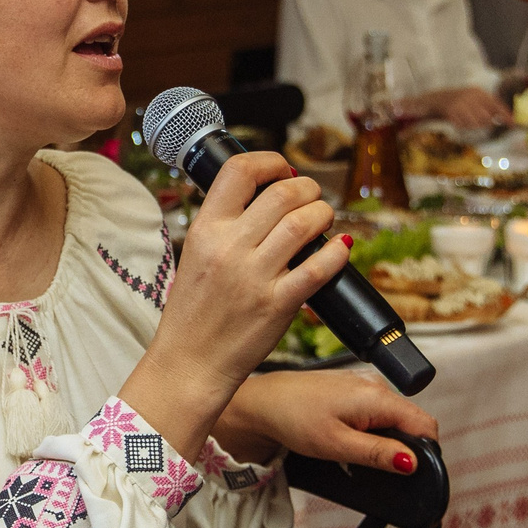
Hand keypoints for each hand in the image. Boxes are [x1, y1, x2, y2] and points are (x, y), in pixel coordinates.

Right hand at [121, 152, 346, 452]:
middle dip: (307, 188)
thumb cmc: (192, 315)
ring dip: (323, 214)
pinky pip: (319, 267)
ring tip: (324, 219)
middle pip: (282, 193)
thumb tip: (263, 201)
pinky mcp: (278, 305)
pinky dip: (336, 252)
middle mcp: (229, 249)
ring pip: (304, 224)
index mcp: (204, 231)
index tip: (283, 170)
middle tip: (312, 196)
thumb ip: (223, 228)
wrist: (189, 364)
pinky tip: (339, 248)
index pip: (238, 172)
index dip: (269, 162)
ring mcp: (255, 277)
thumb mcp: (194, 257)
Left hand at [215, 368, 437, 474]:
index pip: (425, 425)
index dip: (424, 453)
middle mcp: (376, 385)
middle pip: (410, 422)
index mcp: (378, 396)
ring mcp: (364, 384)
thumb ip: (378, 453)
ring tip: (352, 450)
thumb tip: (412, 462)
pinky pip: (375, 412)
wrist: (262, 402)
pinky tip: (345, 436)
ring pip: (392, 419)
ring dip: (382, 439)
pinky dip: (368, 429)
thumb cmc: (293, 419)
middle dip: (399, 448)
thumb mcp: (337, 445)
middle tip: (369, 463)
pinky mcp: (353, 389)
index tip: (408, 472)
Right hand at [410, 86, 510, 130]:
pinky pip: (463, 125)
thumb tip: (507, 118)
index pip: (496, 104)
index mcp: (478, 92)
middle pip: (486, 117)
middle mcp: (470, 96)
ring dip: (474, 125)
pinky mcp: (451, 112)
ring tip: (469, 121)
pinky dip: (463, 126)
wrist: (437, 98)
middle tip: (482, 122)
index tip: (514, 124)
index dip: (505, 115)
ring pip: (475, 123)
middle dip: (487, 123)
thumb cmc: (461, 102)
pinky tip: (460, 122)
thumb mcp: (475, 100)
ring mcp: (460, 104)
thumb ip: (490, 107)